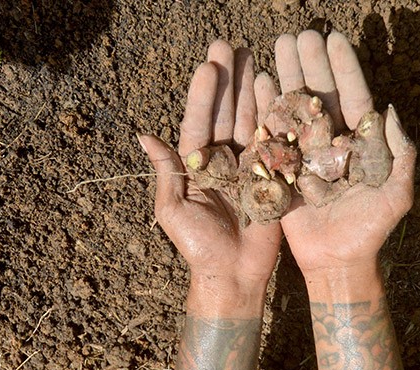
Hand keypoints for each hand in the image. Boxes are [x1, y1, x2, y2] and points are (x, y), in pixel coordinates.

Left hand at [139, 41, 281, 290]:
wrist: (234, 274)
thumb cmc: (197, 247)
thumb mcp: (173, 211)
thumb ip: (166, 173)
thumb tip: (144, 136)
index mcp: (197, 164)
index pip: (199, 122)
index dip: (203, 95)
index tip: (208, 66)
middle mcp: (222, 159)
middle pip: (225, 112)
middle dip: (226, 79)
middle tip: (228, 45)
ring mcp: (248, 165)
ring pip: (249, 119)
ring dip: (248, 88)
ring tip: (251, 56)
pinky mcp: (272, 176)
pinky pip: (274, 142)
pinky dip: (274, 116)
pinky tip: (274, 89)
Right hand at [271, 31, 416, 275]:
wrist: (338, 262)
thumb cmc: (372, 231)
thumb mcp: (397, 194)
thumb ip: (400, 153)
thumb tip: (390, 109)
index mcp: (359, 143)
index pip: (352, 97)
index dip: (344, 69)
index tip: (334, 39)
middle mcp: (332, 142)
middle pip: (321, 95)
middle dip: (311, 64)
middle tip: (299, 34)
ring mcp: (306, 153)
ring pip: (296, 108)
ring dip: (287, 76)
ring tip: (276, 46)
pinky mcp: (283, 169)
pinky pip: (273, 135)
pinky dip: (265, 108)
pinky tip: (258, 82)